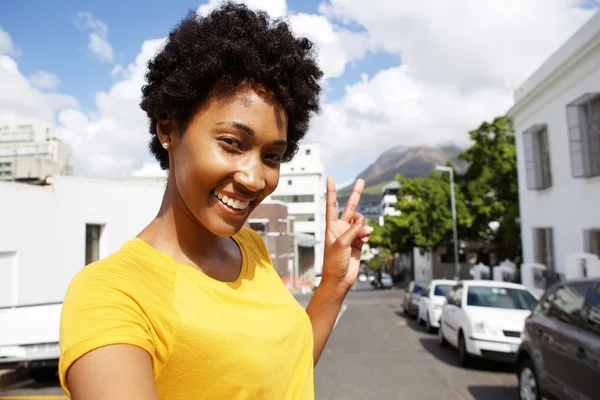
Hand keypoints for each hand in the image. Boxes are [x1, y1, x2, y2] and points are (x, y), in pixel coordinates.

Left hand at [322, 177, 372, 294]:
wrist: (340, 279)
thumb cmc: (334, 262)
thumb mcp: (342, 243)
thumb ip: (354, 231)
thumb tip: (367, 226)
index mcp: (331, 226)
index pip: (332, 205)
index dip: (332, 191)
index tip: (330, 178)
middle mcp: (341, 228)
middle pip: (350, 208)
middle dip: (356, 194)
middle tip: (361, 180)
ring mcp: (351, 235)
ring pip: (362, 222)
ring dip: (364, 227)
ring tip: (362, 236)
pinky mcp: (359, 242)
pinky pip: (367, 232)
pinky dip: (367, 235)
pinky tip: (364, 242)